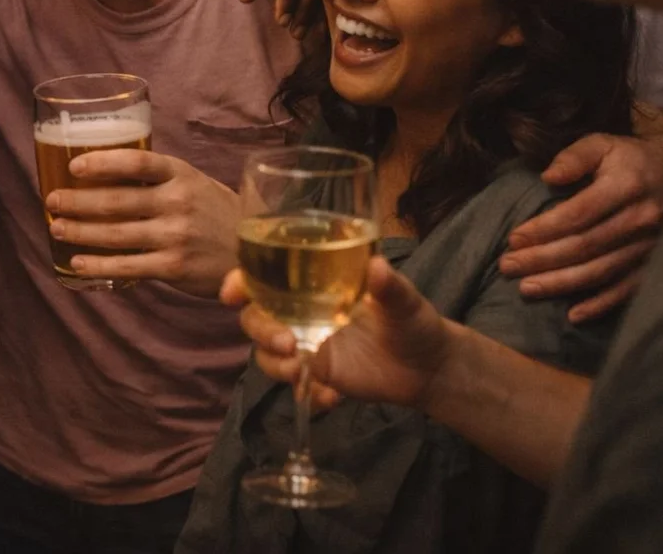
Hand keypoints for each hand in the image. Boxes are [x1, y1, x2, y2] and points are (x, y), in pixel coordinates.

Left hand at [45, 151, 238, 296]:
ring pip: (116, 234)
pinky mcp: (173, 267)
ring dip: (80, 231)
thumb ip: (157, 177)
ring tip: (57, 228)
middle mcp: (177, 202)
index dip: (102, 163)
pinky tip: (77, 263)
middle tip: (51, 200)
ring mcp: (175, 236)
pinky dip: (98, 265)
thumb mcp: (193, 182)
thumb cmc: (214, 211)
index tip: (73, 166)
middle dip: (77, 201)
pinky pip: (127, 266)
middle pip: (117, 201)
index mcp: (181, 174)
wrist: (250, 251)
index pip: (137, 163)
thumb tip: (102, 170)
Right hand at [223, 257, 452, 412]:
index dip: (241, 280)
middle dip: (259, 328)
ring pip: (265, 351)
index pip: (265, 276)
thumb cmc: (414, 322)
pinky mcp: (315, 374)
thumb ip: (390, 286)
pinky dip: (302, 390)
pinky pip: (290, 381)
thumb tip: (377, 266)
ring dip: (274, 362)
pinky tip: (331, 396)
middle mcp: (301, 312)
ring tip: (302, 371)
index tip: (232, 292)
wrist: (430, 369)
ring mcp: (305, 344)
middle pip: (255, 316)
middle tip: (287, 342)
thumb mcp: (405, 301)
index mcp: (315, 284)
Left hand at [500, 133, 662, 322]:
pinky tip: (573, 315)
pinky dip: (601, 305)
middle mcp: (640, 219)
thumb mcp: (603, 144)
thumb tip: (548, 177)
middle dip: (542, 259)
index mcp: (626, 186)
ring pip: (600, 271)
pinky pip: (626, 290)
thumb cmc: (630, 159)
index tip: (512, 239)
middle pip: (584, 246)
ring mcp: (650, 246)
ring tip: (526, 289)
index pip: (578, 214)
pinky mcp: (654, 265)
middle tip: (507, 267)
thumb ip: (574, 156)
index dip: (544, 228)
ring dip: (561, 284)